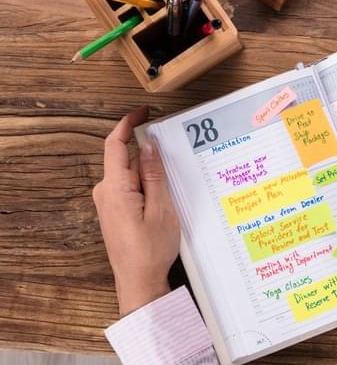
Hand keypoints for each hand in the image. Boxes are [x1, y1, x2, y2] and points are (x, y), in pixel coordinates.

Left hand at [93, 106, 179, 315]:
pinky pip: (129, 188)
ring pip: (130, 175)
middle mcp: (106, 193)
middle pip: (126, 159)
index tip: (142, 112)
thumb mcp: (161, 207)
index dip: (127, 124)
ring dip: (150, 174)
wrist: (138, 281)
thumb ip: (153, 174)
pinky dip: (146, 186)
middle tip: (173, 157)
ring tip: (172, 187)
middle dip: (148, 155)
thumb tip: (148, 146)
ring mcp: (108, 203)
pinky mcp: (114, 212)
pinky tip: (163, 197)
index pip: (115, 145)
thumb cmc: (151, 249)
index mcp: (115, 188)